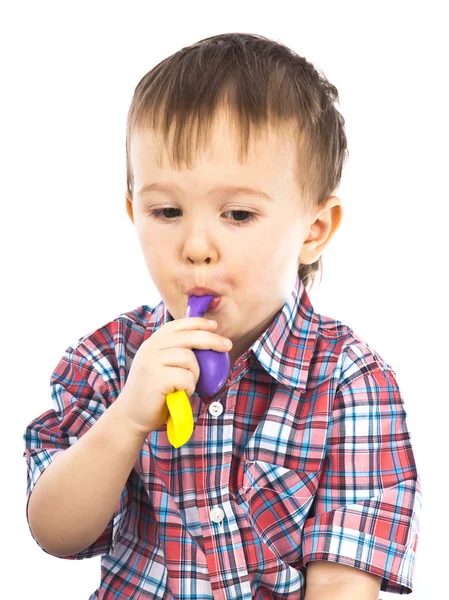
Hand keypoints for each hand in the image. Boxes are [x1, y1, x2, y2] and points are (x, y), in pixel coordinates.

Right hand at [117, 317, 231, 435]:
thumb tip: (208, 341)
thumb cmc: (154, 391)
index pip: (178, 324)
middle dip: (211, 339)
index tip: (214, 325)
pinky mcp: (156, 377)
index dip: (198, 322)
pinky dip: (189, 388)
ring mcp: (152, 361)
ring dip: (195, 374)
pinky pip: (186, 377)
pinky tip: (179, 394)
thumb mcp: (162, 365)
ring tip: (185, 386)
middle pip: (188, 337)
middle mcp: (150, 347)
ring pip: (189, 359)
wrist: (132, 415)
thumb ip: (176, 352)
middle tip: (227, 346)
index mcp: (153, 342)